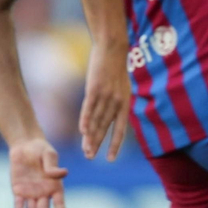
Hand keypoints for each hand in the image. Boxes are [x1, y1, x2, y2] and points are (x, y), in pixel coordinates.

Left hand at [10, 138, 67, 207]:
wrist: (24, 145)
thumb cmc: (40, 149)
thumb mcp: (49, 154)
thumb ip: (53, 165)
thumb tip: (62, 173)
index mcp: (55, 185)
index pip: (59, 202)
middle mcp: (43, 192)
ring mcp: (30, 192)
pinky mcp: (18, 190)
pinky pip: (19, 203)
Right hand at [80, 42, 131, 160]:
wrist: (112, 49)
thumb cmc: (115, 68)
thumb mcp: (121, 87)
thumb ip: (116, 103)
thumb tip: (109, 117)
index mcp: (125, 104)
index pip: (120, 129)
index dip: (115, 145)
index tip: (110, 159)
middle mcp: (117, 102)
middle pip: (105, 128)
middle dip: (97, 144)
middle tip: (90, 157)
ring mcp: (106, 95)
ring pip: (96, 121)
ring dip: (90, 137)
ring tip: (85, 150)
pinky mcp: (94, 88)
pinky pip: (89, 108)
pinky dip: (85, 120)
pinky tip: (82, 131)